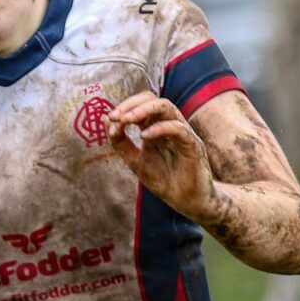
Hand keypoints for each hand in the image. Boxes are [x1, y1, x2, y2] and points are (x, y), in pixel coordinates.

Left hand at [105, 92, 217, 220]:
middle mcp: (169, 125)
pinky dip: (159, 128)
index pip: (142, 103)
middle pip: (153, 99)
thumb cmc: (163, 179)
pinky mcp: (193, 145)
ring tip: (126, 120)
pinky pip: (178, 128)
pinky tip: (144, 137)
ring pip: (166, 107)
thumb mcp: (135, 160)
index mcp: (155, 127)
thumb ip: (120, 142)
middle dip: (132, 104)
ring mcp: (182, 133)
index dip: (125, 106)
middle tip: (116, 116)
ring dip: (143, 110)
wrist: (185, 201)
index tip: (110, 118)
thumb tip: (106, 120)